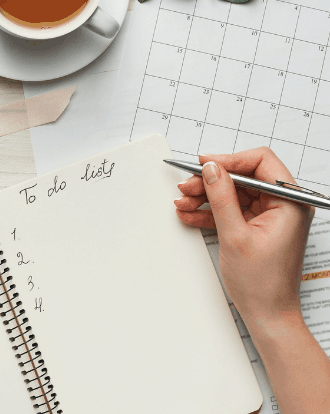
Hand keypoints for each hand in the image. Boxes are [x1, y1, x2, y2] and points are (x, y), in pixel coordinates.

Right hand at [173, 148, 313, 323]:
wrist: (267, 314)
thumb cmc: (263, 284)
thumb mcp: (235, 236)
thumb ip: (222, 198)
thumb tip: (212, 170)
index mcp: (290, 203)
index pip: (261, 162)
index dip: (230, 159)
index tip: (205, 164)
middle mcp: (284, 205)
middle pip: (244, 177)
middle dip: (212, 181)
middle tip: (187, 186)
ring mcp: (271, 216)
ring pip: (234, 192)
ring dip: (207, 197)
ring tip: (183, 202)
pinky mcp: (258, 226)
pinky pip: (232, 209)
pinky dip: (211, 211)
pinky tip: (191, 214)